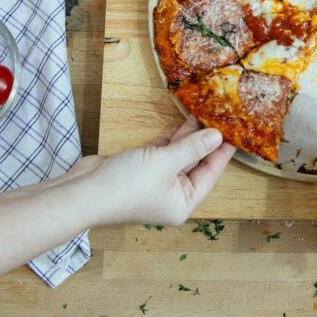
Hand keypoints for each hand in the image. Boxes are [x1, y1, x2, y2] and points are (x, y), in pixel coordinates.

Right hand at [70, 117, 235, 226]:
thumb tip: (216, 136)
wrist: (82, 192)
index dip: (222, 152)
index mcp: (183, 202)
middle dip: (205, 140)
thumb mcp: (165, 163)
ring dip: (189, 136)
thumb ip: (192, 148)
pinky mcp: (141, 169)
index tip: (235, 132)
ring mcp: (156, 182)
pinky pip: (163, 152)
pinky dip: (172, 138)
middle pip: (196, 164)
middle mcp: (172, 194)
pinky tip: (184, 122)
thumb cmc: (126, 186)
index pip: (210, 174)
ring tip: (204, 113)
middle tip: (220, 117)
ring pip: (179, 155)